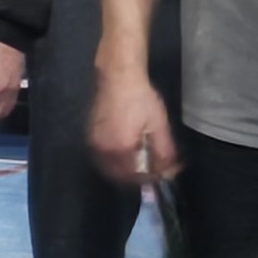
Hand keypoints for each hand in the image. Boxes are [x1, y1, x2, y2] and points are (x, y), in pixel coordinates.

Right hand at [88, 65, 176, 188]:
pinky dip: (113, 161)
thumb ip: (164, 153)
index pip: (134, 177)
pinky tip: (125, 151)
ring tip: (139, 162)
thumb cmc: (141, 100)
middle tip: (150, 170)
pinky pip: (101, 157)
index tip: (160, 174)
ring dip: (122, 170)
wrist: (118, 78)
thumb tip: (167, 174)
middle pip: (118, 176)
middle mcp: (103, 150)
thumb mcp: (160, 126)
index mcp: (121, 149)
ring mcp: (93, 143)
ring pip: (108, 168)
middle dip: (134, 177)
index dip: (149, 179)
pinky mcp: (89, 136)